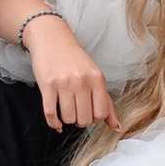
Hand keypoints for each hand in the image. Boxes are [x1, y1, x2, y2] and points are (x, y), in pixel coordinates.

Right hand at [18, 11, 112, 131]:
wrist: (51, 38)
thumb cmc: (74, 59)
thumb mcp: (95, 76)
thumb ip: (106, 102)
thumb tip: (117, 127)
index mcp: (97, 79)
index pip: (101, 114)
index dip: (94, 118)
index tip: (88, 112)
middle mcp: (82, 81)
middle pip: (84, 120)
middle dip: (79, 120)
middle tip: (76, 111)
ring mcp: (64, 83)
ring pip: (68, 118)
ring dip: (66, 120)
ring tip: (65, 110)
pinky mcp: (47, 85)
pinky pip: (50, 114)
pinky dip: (53, 123)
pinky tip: (56, 120)